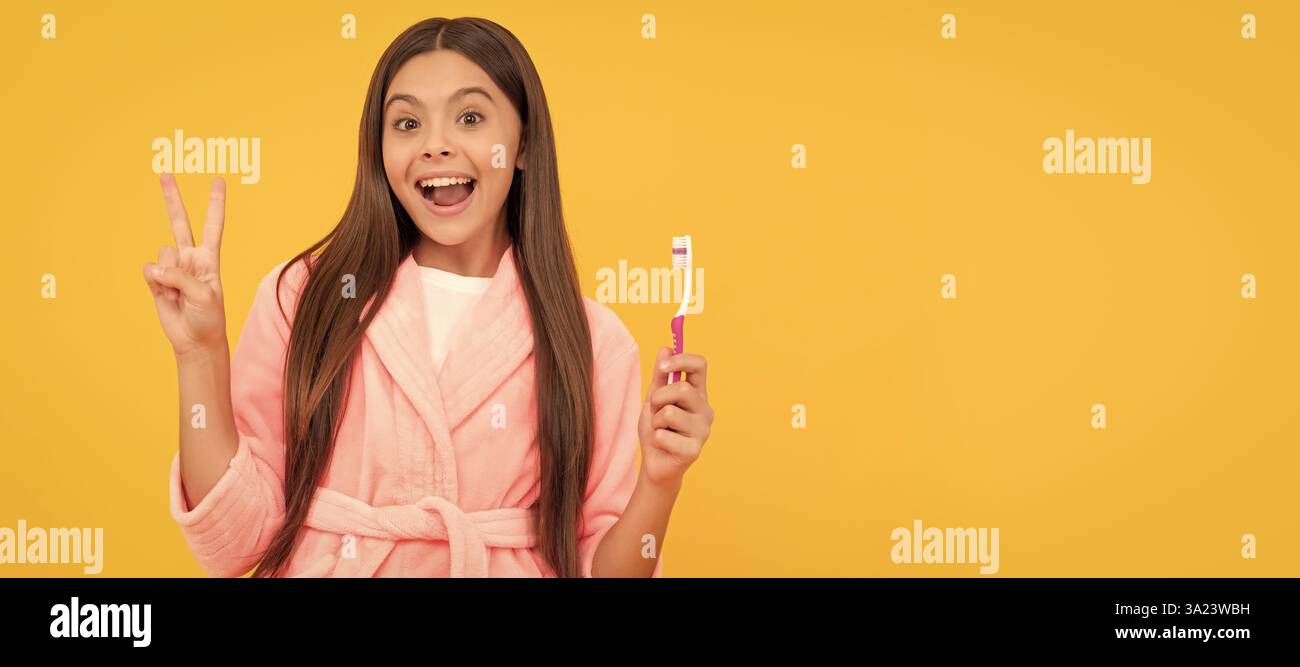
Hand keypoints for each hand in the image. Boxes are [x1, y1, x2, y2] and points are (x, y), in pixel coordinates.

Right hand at [141, 174, 228, 358]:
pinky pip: (150, 271)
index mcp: (209, 258)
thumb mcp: (204, 295)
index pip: (213, 224)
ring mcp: (172, 267)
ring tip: (178, 292)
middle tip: (165, 173)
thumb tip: (155, 267)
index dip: (215, 203)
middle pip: (180, 222)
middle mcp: (190, 258)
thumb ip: (180, 277)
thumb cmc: (208, 317)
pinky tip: (166, 295)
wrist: (194, 340)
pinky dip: (156, 283)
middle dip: (172, 197)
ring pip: (162, 254)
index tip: (218, 180)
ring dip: (168, 274)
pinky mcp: (156, 279)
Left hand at [637, 347, 713, 487]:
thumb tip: (666, 348)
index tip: (661, 367)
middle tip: (654, 409)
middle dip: (659, 397)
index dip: (681, 360)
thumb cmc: (657, 429)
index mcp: (698, 394)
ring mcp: (703, 431)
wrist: (655, 464)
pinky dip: (656, 439)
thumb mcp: (654, 399)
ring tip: (660, 430)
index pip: (700, 365)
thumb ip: (660, 376)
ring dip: (655, 421)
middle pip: (682, 388)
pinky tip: (663, 446)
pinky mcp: (694, 450)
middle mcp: (705, 410)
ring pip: (670, 413)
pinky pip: (664, 435)